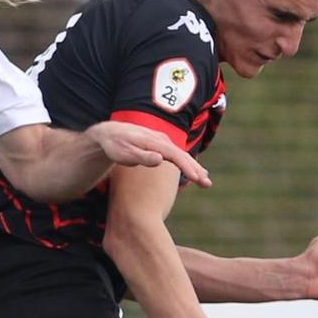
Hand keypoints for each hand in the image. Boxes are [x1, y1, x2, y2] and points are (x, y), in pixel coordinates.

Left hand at [87, 121, 210, 187]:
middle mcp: (161, 139)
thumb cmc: (115, 146)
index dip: (187, 167)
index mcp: (154, 142)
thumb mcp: (125, 154)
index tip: (196, 179)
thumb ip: (142, 157)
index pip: (175, 155)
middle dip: (196, 169)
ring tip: (205, 180)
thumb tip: (161, 159)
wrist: (110, 133)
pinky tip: (193, 171)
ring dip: (195, 167)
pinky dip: (187, 163)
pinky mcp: (160, 144)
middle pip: (183, 155)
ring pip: (182, 155)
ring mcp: (162, 141)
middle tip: (207, 184)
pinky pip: (177, 154)